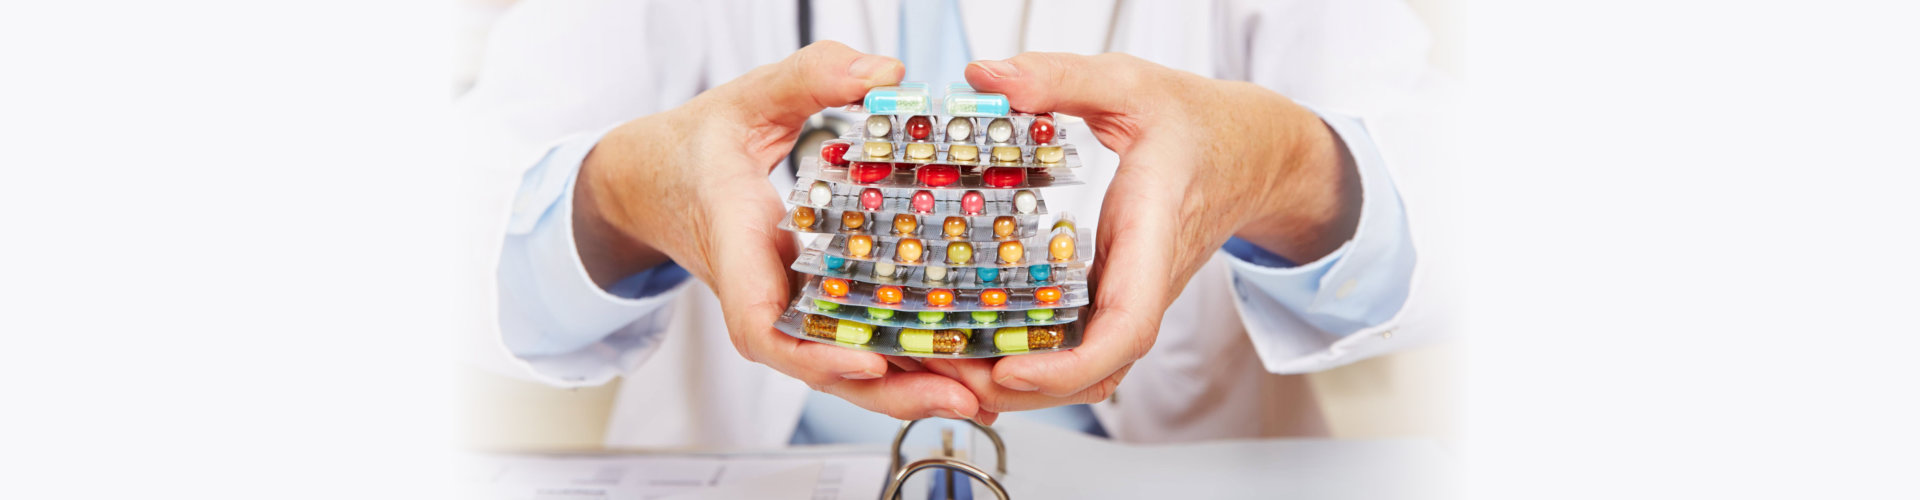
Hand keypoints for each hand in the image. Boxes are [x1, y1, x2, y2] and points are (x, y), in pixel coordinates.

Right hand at [571, 42, 988, 421]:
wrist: (653, 184)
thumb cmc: (694, 149)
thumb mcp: (746, 100)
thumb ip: (809, 77)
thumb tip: (884, 75)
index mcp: (737, 248)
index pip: (761, 321)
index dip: (814, 353)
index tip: (867, 359)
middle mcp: (763, 294)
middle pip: (822, 365)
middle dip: (891, 389)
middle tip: (963, 396)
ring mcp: (789, 307)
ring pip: (846, 367)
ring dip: (910, 387)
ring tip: (980, 395)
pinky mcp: (811, 307)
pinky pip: (857, 345)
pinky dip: (907, 363)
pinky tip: (963, 370)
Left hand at [925, 53, 1361, 413]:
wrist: (1249, 154)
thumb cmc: (1198, 125)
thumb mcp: (1130, 84)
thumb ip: (1061, 77)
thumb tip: (988, 76)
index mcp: (1152, 237)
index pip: (1127, 325)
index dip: (1071, 363)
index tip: (1014, 368)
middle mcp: (1142, 283)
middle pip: (1096, 371)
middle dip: (1024, 389)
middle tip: (947, 368)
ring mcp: (1129, 298)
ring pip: (1086, 374)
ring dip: (1021, 386)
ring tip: (949, 364)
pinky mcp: (1114, 298)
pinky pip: (1078, 350)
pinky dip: (1031, 366)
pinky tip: (976, 349)